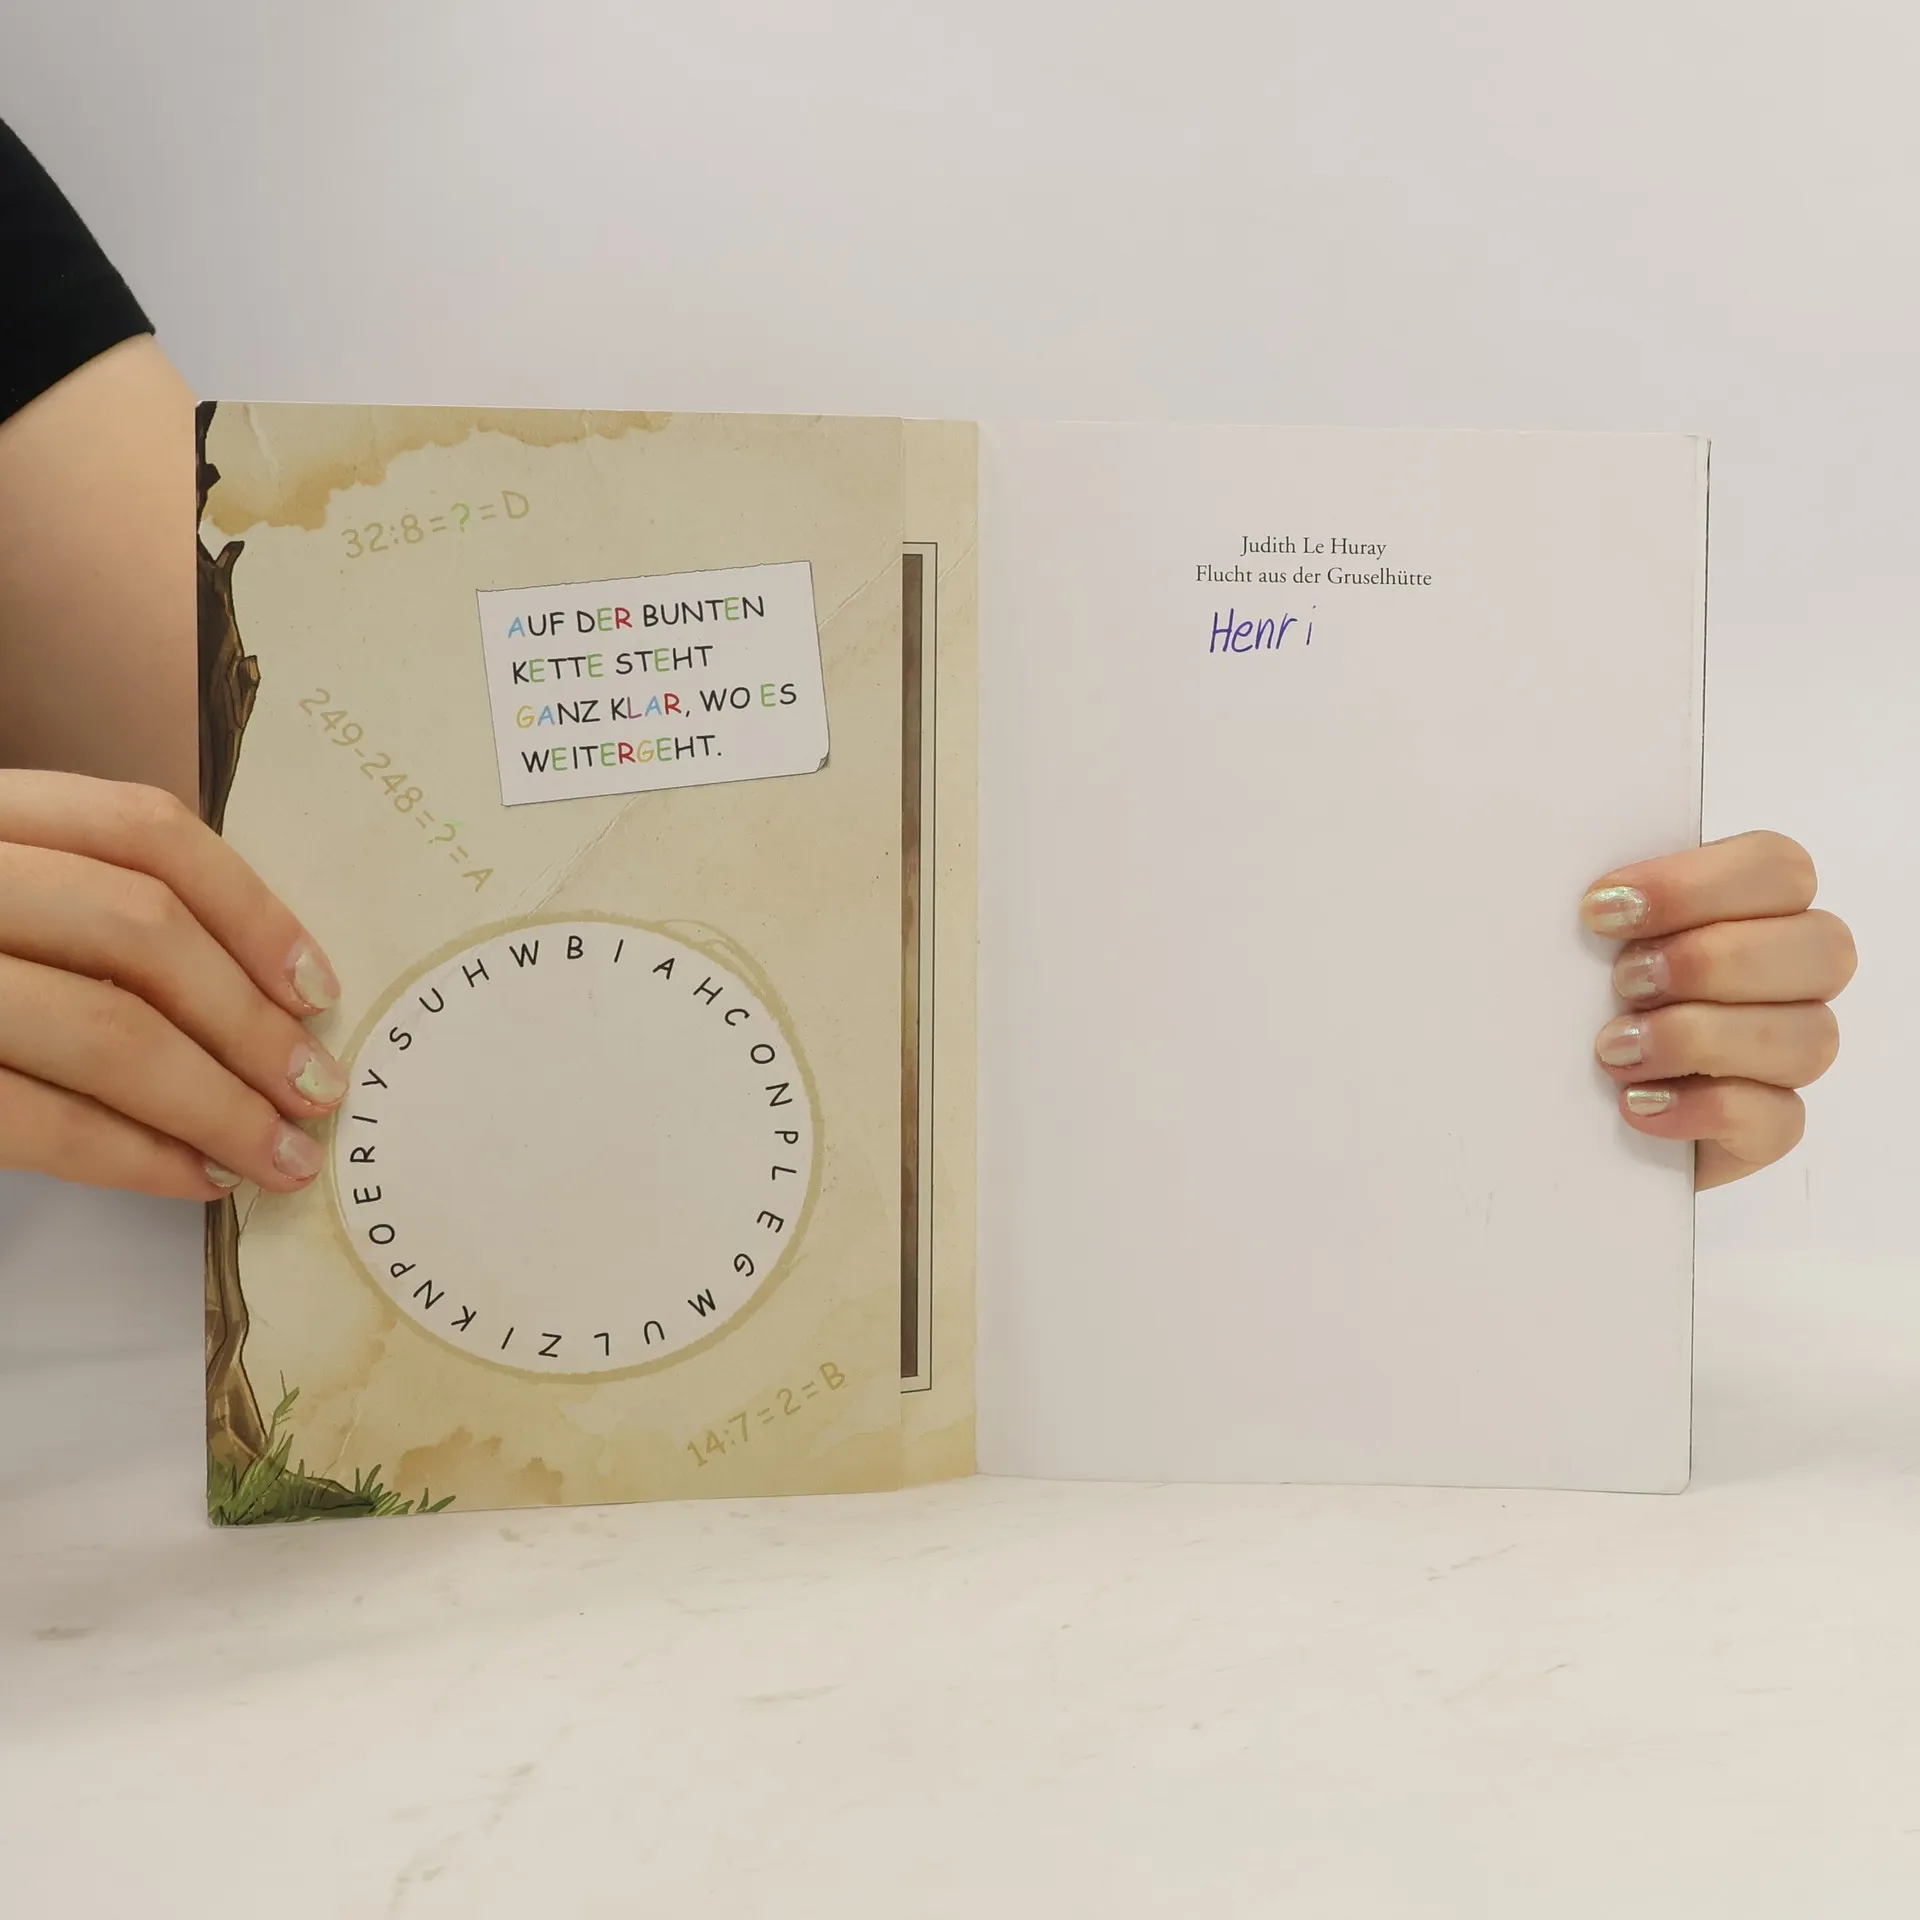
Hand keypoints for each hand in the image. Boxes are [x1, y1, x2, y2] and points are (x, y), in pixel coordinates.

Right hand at [0, 770, 343, 1198]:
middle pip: (142, 931)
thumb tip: (261, 992)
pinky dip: (136, 1155)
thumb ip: (83, 911)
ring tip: (279, 1155)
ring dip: (216, 1103)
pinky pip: (39, 1119)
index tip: (317, 987)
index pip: (144, 831)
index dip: (252, 909)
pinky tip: (195, 1179)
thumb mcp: (4, 897)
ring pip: (104, 1027)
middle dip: (250, 1024)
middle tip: (317, 1092)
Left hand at [1581, 832, 1854, 1188]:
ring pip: (1809, 1036)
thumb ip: (1605, 911)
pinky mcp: (1769, 1128)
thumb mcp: (1579, 948)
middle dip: (1711, 961)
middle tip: (1623, 982)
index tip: (1600, 911)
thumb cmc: (1573, 1006)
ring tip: (1614, 1050)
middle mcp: (1789, 978)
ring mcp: (1786, 1056)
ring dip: (1699, 1037)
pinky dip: (1702, 1108)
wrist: (1555, 1110)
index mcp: (1753, 909)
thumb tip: (1592, 898)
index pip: (1777, 867)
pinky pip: (1778, 1118)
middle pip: (1822, 946)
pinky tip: (1636, 1103)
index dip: (1694, 885)